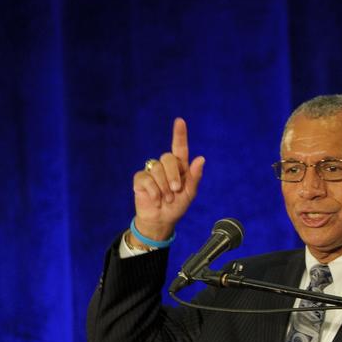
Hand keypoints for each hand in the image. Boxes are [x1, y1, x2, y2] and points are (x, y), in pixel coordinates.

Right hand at [131, 117, 205, 241]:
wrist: (162, 220)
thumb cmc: (177, 206)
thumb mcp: (189, 194)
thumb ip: (195, 177)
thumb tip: (200, 159)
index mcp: (180, 168)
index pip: (180, 148)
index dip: (179, 134)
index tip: (180, 121)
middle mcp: (165, 166)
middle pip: (168, 158)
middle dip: (173, 175)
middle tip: (176, 190)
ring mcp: (151, 171)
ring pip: (157, 170)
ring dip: (164, 188)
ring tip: (166, 199)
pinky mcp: (140, 179)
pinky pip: (147, 180)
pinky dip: (154, 192)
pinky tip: (156, 200)